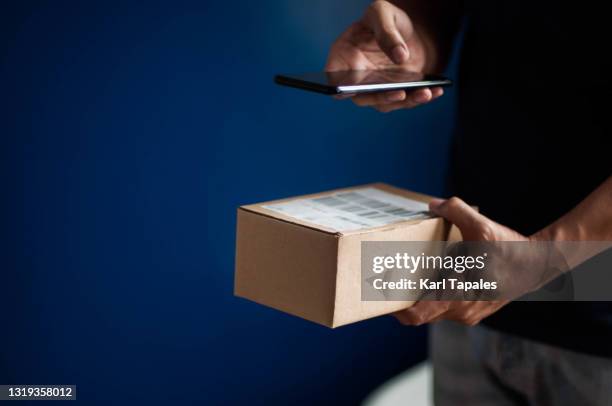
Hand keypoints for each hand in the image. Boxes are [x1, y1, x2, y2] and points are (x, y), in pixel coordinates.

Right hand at [325, 0, 443, 111]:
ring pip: (386, 103)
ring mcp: (375, 89)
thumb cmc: (389, 19)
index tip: (350, 90)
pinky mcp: (395, 94)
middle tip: (398, 93)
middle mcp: (356, 78)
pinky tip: (435, 91)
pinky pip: (405, 101)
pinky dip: (420, 97)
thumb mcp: (382, 12)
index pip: (333, 76)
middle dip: (380, 97)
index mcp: (343, 56)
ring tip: (425, 92)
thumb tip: (400, 56)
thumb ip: (386, 30)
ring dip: (405, 101)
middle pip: (361, 96)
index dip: (339, 86)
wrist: (412, 30)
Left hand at [394, 197, 528, 326]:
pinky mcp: (472, 311)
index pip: (417, 315)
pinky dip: (436, 295)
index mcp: (457, 296)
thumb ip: (454, 210)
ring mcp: (467, 314)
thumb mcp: (481, 225)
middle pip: (420, 312)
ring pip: (433, 310)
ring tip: (410, 274)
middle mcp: (460, 311)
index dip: (395, 308)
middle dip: (405, 298)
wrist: (538, 264)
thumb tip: (433, 204)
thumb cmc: (509, 248)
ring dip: (421, 296)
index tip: (382, 294)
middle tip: (391, 278)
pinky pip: (446, 308)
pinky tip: (436, 275)